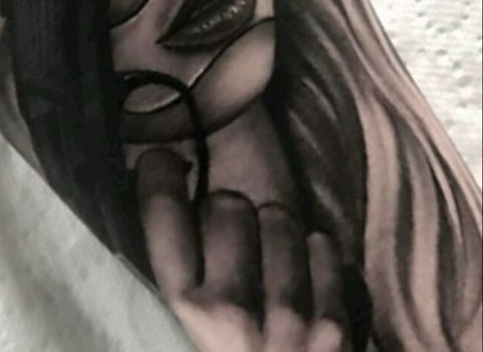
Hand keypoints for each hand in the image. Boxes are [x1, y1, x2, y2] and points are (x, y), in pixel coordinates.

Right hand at [136, 149, 368, 351]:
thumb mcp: (182, 317)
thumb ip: (171, 256)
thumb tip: (164, 172)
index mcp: (180, 306)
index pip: (162, 209)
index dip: (160, 174)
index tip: (166, 165)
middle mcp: (229, 315)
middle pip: (228, 203)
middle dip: (230, 215)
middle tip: (233, 243)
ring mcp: (288, 324)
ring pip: (280, 218)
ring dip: (277, 233)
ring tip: (272, 263)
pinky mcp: (336, 330)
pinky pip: (324, 246)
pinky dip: (317, 258)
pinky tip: (308, 281)